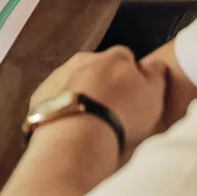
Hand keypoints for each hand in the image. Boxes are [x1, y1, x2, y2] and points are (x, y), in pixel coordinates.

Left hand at [27, 46, 166, 153]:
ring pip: (74, 82)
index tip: (134, 99)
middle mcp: (84, 60)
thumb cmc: (122, 116)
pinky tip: (71, 129)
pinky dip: (62, 110)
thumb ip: (156, 75)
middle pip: (98, 69)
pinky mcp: (40, 96)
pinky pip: (54, 100)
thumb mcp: (154, 96)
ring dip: (82, 97)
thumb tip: (155, 64)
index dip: (131, 78)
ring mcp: (59, 76)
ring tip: (92, 126)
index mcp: (115, 58)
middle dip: (105, 86)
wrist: (77, 137)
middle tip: (113, 114)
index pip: (126, 59)